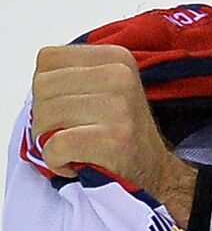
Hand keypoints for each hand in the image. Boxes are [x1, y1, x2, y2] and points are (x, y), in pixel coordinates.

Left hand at [31, 45, 197, 223]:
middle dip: (45, 116)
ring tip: (75, 148)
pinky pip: (54, 146)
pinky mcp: (114, 138)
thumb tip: (38, 82)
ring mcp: (119, 107)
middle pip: (42, 87)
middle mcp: (120, 76)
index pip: (48, 59)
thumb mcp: (103, 88)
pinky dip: (55, 161)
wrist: (154, 172)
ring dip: (48, 141)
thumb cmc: (118, 133)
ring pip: (44, 116)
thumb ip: (72, 75)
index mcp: (117, 58)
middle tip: (71, 133)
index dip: (48, 89)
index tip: (72, 109)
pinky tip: (75, 163)